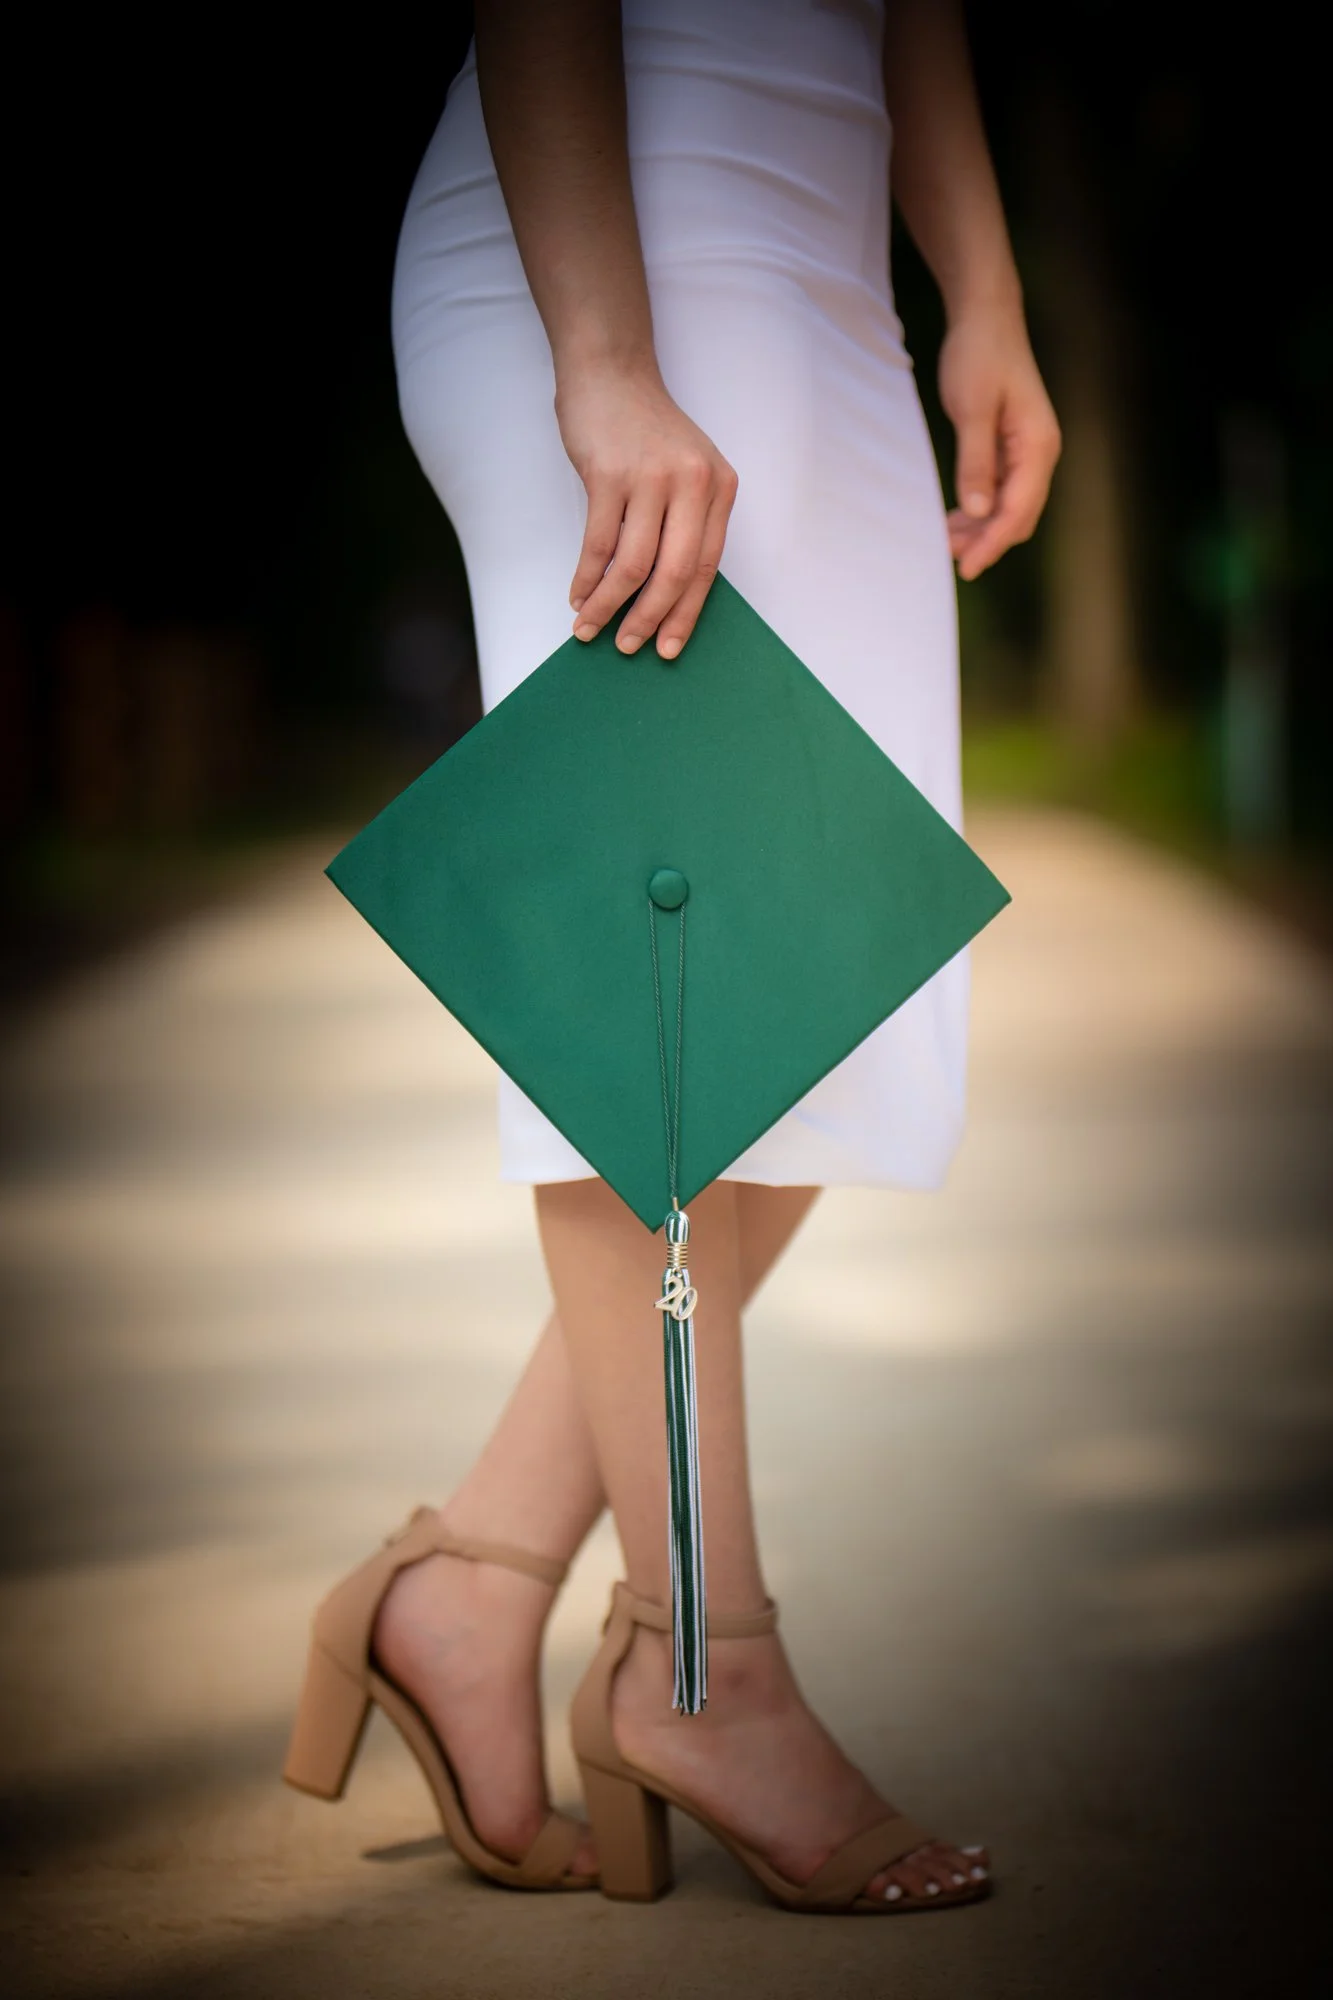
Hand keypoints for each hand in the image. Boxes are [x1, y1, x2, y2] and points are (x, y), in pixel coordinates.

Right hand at [556, 362, 738, 658]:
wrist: (611, 373)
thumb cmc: (646, 429)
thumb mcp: (686, 470)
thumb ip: (686, 522)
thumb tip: (667, 595)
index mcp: (719, 487)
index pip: (705, 567)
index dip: (685, 613)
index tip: (668, 646)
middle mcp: (692, 483)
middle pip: (673, 573)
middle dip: (649, 619)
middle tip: (629, 648)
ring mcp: (650, 478)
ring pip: (632, 565)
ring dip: (609, 605)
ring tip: (590, 628)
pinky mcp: (609, 474)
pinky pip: (598, 543)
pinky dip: (586, 577)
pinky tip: (578, 596)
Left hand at [937, 306, 1060, 580]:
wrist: (984, 318)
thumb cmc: (979, 355)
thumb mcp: (973, 409)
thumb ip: (976, 461)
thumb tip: (980, 510)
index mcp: (1039, 445)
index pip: (1020, 509)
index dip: (993, 542)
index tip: (967, 567)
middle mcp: (1039, 453)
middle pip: (1018, 516)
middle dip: (986, 541)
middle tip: (947, 558)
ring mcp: (1025, 452)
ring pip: (1007, 507)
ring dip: (979, 528)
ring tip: (943, 541)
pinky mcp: (1009, 448)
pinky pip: (997, 491)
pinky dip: (977, 509)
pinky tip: (952, 519)